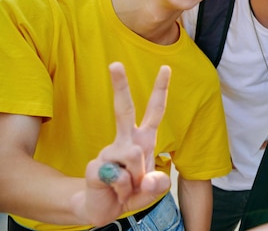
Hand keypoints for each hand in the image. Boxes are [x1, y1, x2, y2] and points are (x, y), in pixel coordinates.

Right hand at [74, 62, 170, 225]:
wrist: (104, 209)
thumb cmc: (131, 191)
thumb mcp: (153, 189)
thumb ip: (157, 184)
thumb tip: (147, 180)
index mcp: (143, 139)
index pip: (155, 111)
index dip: (161, 90)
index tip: (165, 67)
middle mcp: (126, 140)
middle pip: (123, 110)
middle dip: (120, 86)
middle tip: (114, 64)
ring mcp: (109, 152)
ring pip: (133, 155)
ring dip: (136, 179)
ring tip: (128, 186)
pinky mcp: (96, 166)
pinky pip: (119, 177)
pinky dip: (123, 190)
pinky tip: (113, 190)